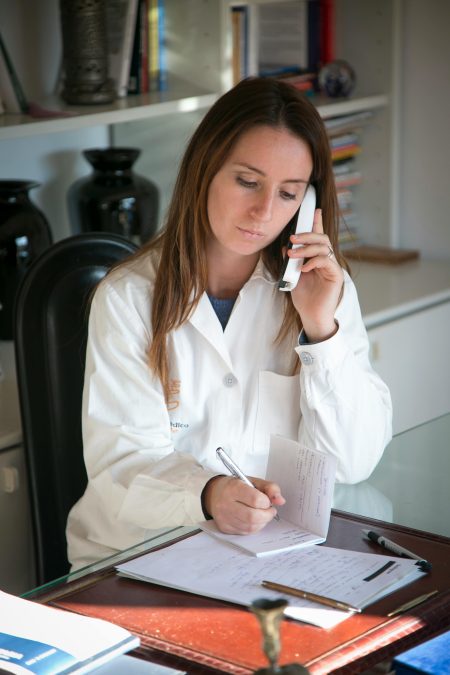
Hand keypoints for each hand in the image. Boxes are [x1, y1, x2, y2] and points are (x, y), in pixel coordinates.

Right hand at [203, 476, 284, 533]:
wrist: (214, 494)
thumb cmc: (236, 487)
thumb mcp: (253, 481)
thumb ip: (270, 488)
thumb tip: (280, 501)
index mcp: (233, 488)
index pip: (256, 499)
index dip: (266, 502)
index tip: (267, 501)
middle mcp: (226, 504)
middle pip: (253, 517)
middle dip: (267, 515)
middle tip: (269, 510)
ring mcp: (224, 518)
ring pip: (250, 527)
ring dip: (262, 522)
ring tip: (262, 514)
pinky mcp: (224, 528)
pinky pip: (245, 532)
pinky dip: (254, 527)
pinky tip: (254, 520)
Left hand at [289, 208, 343, 341]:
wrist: (311, 315)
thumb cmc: (304, 298)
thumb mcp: (293, 276)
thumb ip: (291, 261)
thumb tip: (286, 247)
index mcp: (317, 258)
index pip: (318, 237)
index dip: (316, 223)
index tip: (314, 210)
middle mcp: (327, 260)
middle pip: (321, 239)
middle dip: (307, 235)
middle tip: (292, 238)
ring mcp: (332, 267)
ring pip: (323, 248)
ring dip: (307, 248)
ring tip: (293, 254)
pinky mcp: (335, 276)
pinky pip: (326, 261)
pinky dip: (314, 261)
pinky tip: (304, 268)